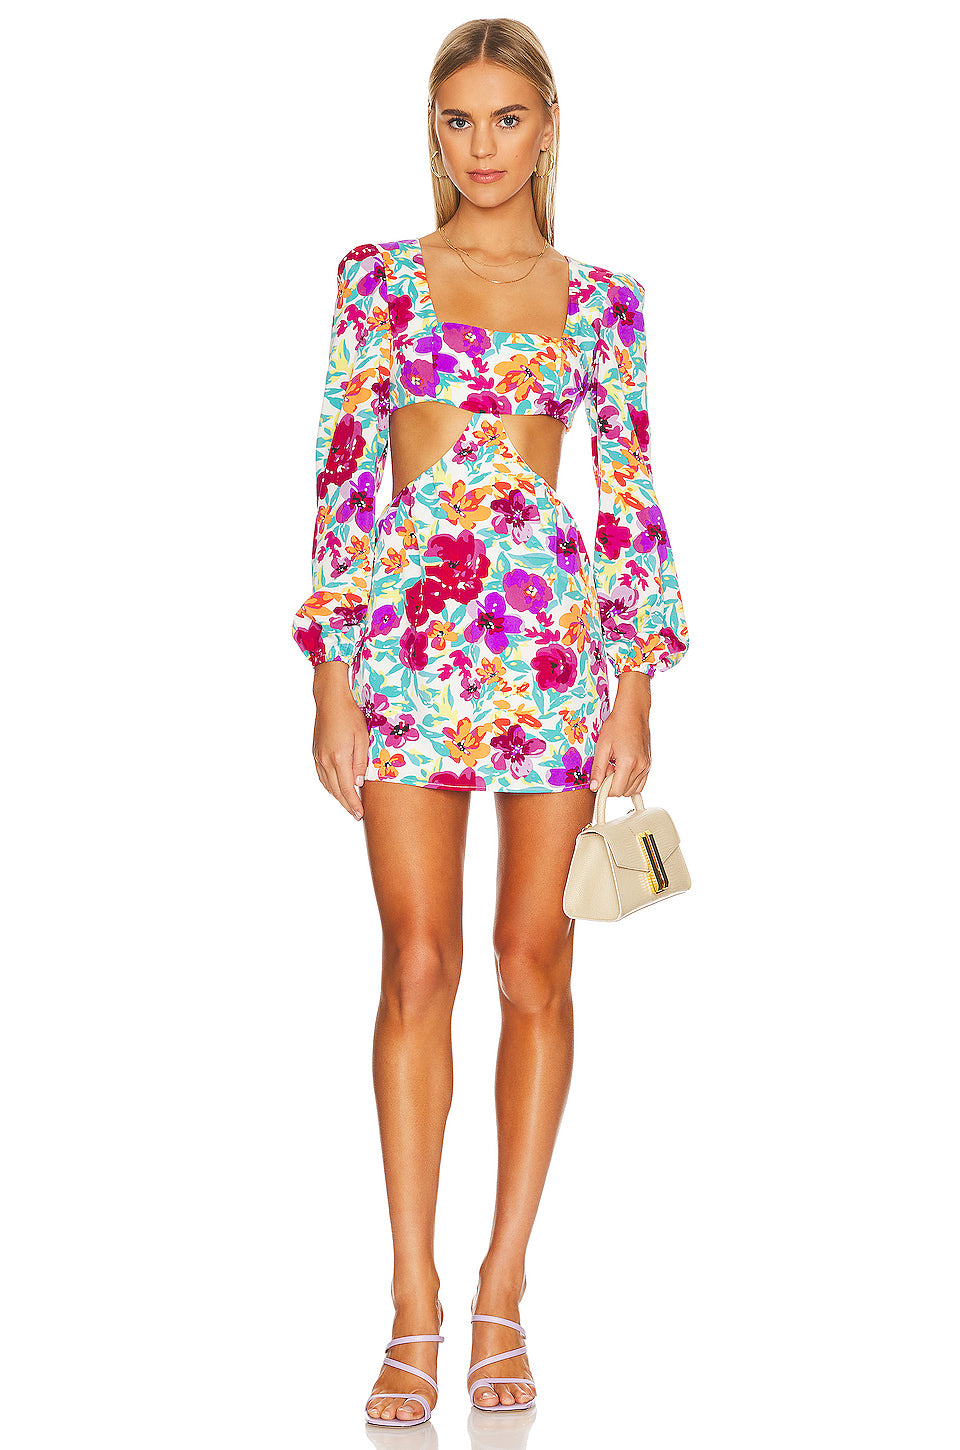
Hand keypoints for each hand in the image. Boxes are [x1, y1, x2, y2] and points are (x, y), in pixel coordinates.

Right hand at [311, 662, 369, 819]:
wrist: (330, 700)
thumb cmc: (350, 716)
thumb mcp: (363, 738)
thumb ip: (360, 762)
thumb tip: (358, 784)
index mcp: (339, 758)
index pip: (347, 789)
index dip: (354, 804)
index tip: (360, 814)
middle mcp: (325, 760)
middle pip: (336, 791)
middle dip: (346, 805)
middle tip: (357, 815)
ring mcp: (318, 757)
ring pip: (327, 785)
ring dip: (338, 797)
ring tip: (349, 805)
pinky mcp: (315, 753)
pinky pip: (322, 776)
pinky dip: (330, 786)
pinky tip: (337, 789)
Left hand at [590, 670, 651, 798]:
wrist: (633, 712)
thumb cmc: (617, 725)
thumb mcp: (602, 747)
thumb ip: (597, 769)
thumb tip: (594, 787)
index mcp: (628, 763)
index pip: (616, 791)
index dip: (604, 788)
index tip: (599, 779)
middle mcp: (641, 767)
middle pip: (624, 792)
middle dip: (612, 784)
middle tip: (607, 768)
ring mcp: (647, 766)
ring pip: (633, 789)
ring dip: (621, 782)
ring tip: (614, 766)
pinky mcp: (648, 764)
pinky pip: (640, 782)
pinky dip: (630, 780)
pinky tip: (622, 767)